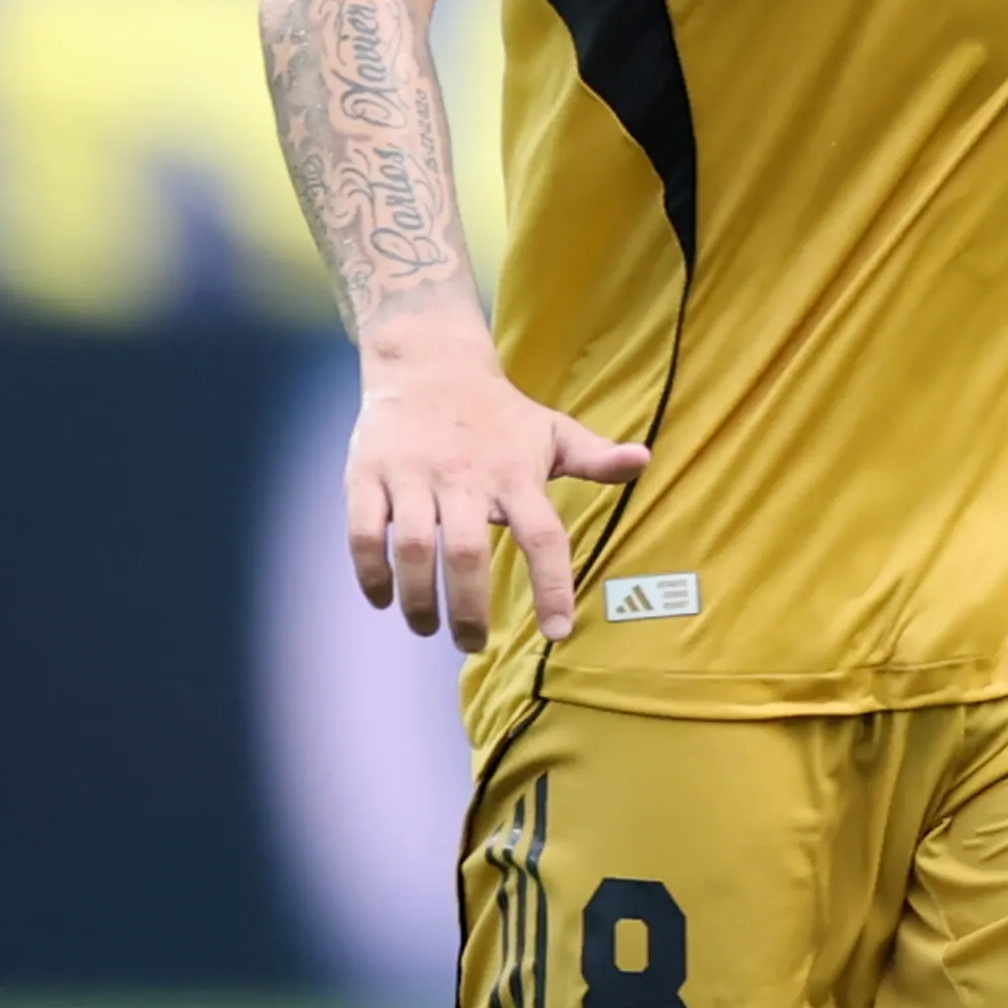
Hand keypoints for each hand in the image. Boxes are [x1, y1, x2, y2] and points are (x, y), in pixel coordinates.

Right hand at [342, 308, 650, 648]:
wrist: (427, 362)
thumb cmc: (499, 413)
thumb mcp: (551, 430)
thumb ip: (595, 457)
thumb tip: (643, 460)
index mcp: (515, 474)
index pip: (543, 536)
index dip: (553, 586)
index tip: (557, 633)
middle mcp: (464, 477)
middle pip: (467, 553)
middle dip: (469, 610)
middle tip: (472, 644)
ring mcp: (412, 476)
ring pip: (413, 548)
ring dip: (419, 600)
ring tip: (428, 629)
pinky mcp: (368, 475)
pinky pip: (364, 533)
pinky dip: (371, 574)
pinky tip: (383, 600)